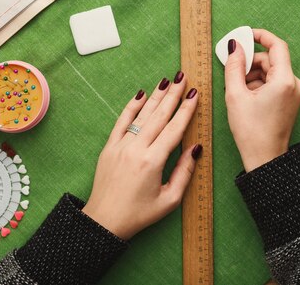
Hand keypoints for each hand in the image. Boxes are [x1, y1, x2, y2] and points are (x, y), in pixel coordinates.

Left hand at [82, 72, 201, 239]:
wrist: (104, 221)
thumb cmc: (139, 214)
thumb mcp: (169, 200)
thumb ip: (185, 172)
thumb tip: (195, 148)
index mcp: (153, 161)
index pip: (174, 129)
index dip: (186, 110)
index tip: (195, 94)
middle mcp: (136, 149)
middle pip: (159, 116)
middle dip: (173, 95)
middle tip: (183, 78)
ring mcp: (121, 146)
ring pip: (142, 115)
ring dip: (156, 96)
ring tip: (167, 80)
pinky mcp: (109, 147)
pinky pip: (121, 122)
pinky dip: (132, 107)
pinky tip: (141, 94)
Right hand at [224, 29, 299, 171]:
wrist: (265, 159)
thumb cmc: (251, 131)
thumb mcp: (235, 95)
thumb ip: (234, 67)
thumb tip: (235, 47)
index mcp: (284, 80)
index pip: (277, 45)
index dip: (260, 36)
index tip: (244, 35)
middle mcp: (294, 84)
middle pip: (271, 59)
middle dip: (251, 62)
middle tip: (232, 70)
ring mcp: (295, 92)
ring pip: (271, 71)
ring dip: (253, 75)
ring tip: (238, 91)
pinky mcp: (291, 100)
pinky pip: (274, 82)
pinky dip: (259, 84)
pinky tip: (246, 97)